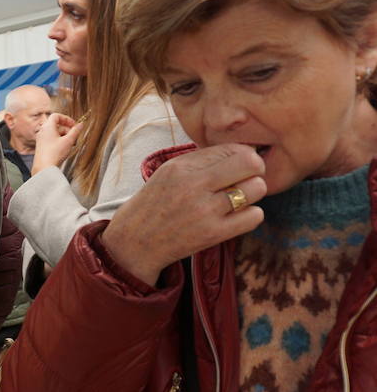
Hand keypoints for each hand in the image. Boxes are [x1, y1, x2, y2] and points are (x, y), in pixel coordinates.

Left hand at [30, 112, 81, 175]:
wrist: (44, 167)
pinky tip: (65, 149)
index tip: (74, 125)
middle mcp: (42, 131)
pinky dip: (59, 141)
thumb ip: (76, 131)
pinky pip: (51, 139)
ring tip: (71, 144)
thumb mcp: (69, 141)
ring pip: (55, 133)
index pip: (56, 116)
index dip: (66, 119)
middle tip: (75, 137)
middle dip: (67, 130)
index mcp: (47, 127)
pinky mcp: (41, 146)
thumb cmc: (55, 153)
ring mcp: (41, 139)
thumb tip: (81, 124)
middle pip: (56, 125)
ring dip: (64, 136)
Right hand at [101, 144, 266, 285]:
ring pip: (256, 189)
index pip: (234, 149)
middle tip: (244, 180)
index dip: (243, 156)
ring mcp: (204, 210)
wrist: (134, 243)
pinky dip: (250, 215)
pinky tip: (235, 216)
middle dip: (255, 170)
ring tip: (237, 199)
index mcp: (181, 167)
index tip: (236, 167)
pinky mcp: (212, 234)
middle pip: (252, 163)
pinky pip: (254, 216)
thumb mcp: (169, 172)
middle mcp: (193, 185)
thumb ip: (202, 160)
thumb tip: (243, 151)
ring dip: (252, 193)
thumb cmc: (155, 204)